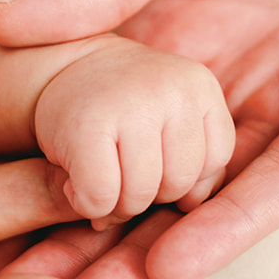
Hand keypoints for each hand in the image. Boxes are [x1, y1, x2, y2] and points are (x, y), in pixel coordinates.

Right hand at [35, 37, 234, 228]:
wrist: (64, 73)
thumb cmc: (126, 109)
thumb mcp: (174, 123)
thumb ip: (200, 164)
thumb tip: (191, 205)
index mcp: (200, 85)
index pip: (214, 161)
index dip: (184, 175)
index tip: (155, 159)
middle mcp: (171, 88)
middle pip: (179, 183)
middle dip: (150, 195)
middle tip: (122, 175)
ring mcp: (129, 103)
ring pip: (141, 194)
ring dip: (117, 204)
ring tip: (101, 180)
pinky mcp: (87, 125)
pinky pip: (101, 196)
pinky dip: (88, 205)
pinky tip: (75, 186)